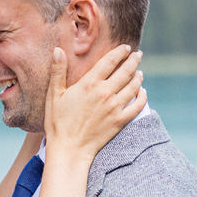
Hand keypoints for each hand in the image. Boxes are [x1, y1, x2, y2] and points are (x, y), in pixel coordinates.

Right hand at [43, 44, 145, 162]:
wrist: (69, 149)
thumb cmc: (58, 122)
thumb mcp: (54, 95)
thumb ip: (58, 71)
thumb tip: (57, 50)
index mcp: (89, 83)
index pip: (110, 61)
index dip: (120, 52)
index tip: (126, 47)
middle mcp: (105, 93)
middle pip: (126, 71)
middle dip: (134, 60)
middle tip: (138, 54)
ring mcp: (114, 107)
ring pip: (133, 86)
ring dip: (138, 77)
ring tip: (139, 72)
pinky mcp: (120, 121)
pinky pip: (137, 106)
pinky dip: (142, 97)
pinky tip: (142, 92)